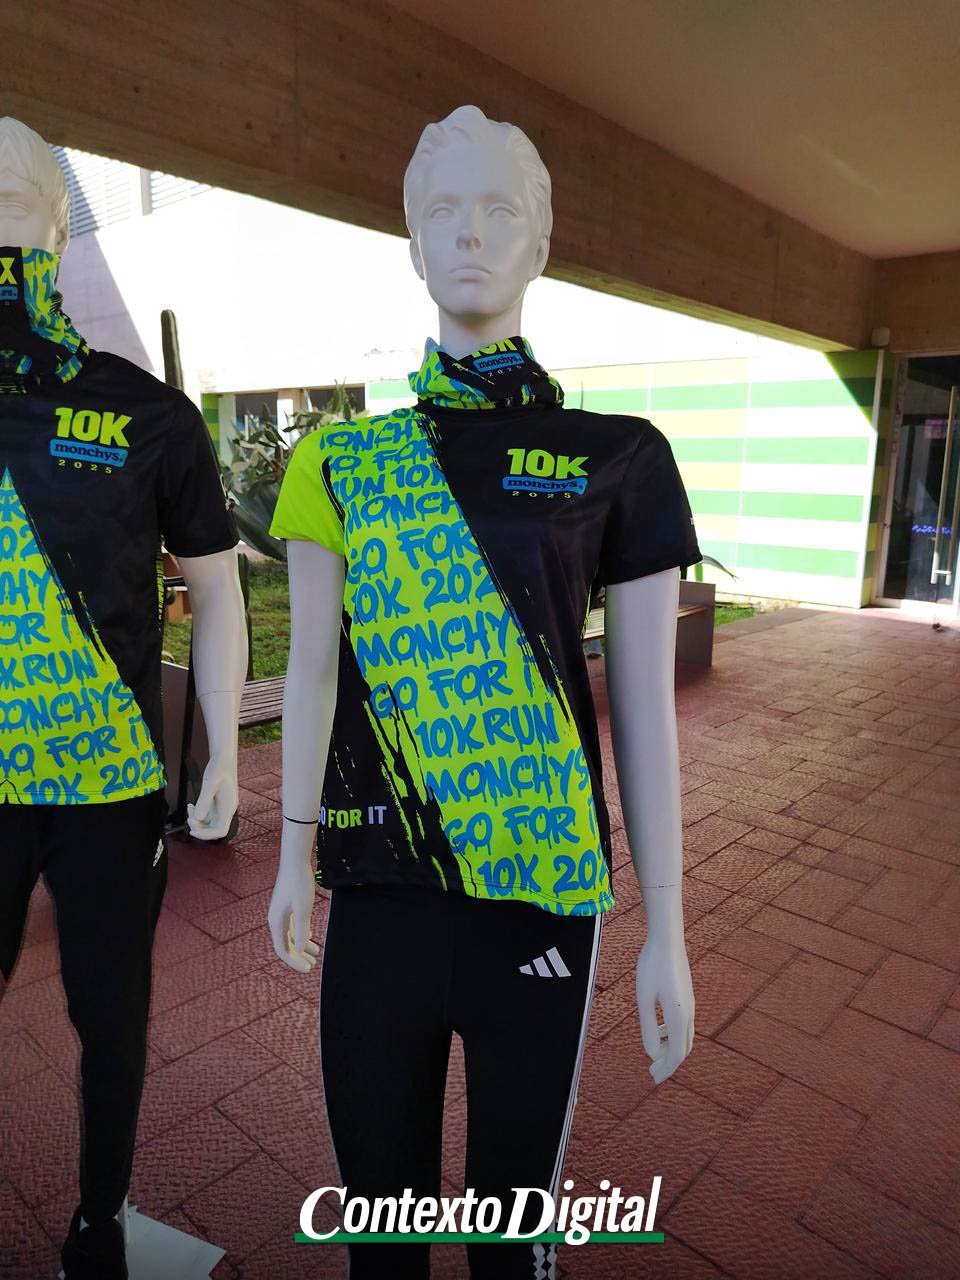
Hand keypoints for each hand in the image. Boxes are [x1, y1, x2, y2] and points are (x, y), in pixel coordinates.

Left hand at [186, 755, 238, 839]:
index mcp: (229, 807)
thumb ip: (204, 801)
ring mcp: (221, 808)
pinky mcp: (216, 804)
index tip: (193, 830)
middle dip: (200, 828)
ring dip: (197, 821)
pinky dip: (197, 814)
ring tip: (189, 809)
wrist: (223, 757)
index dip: (207, 835)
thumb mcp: (210, 783)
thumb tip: (198, 818)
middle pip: (214, 830)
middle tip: (189, 818)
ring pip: (209, 824)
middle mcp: (226, 810)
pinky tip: (191, 806)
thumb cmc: (219, 767)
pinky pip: (206, 816)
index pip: (221, 831)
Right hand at [268, 853, 318, 972]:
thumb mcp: (303, 909)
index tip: (308, 969)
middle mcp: (275, 919)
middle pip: (285, 944)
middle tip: (312, 966)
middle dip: (298, 957)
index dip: (294, 962)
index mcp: (276, 922)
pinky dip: (300, 933)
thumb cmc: (299, 883)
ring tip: (316, 952)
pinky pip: (292, 925)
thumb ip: (301, 930)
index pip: (283, 950)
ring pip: (290, 935)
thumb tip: (301, 950)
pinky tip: (310, 935)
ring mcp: (280, 911)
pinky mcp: (286, 904)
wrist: (295, 861)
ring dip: (302, 945)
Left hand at [636, 936, 694, 1084]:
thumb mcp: (644, 999)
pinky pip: (683, 1025)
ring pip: (684, 1036)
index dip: (666, 1069)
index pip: (676, 1054)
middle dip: (668, 1062)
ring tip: (654, 1054)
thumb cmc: (652, 967)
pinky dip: (672, 1035)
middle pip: (683, 1048)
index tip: (653, 1078)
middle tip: (653, 1072)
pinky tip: (658, 1030)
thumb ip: (648, 1028)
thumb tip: (652, 1053)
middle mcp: (689, 1014)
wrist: (667, 940)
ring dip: (670, 1049)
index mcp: (679, 1018)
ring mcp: (690, 1005)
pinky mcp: (686, 997)